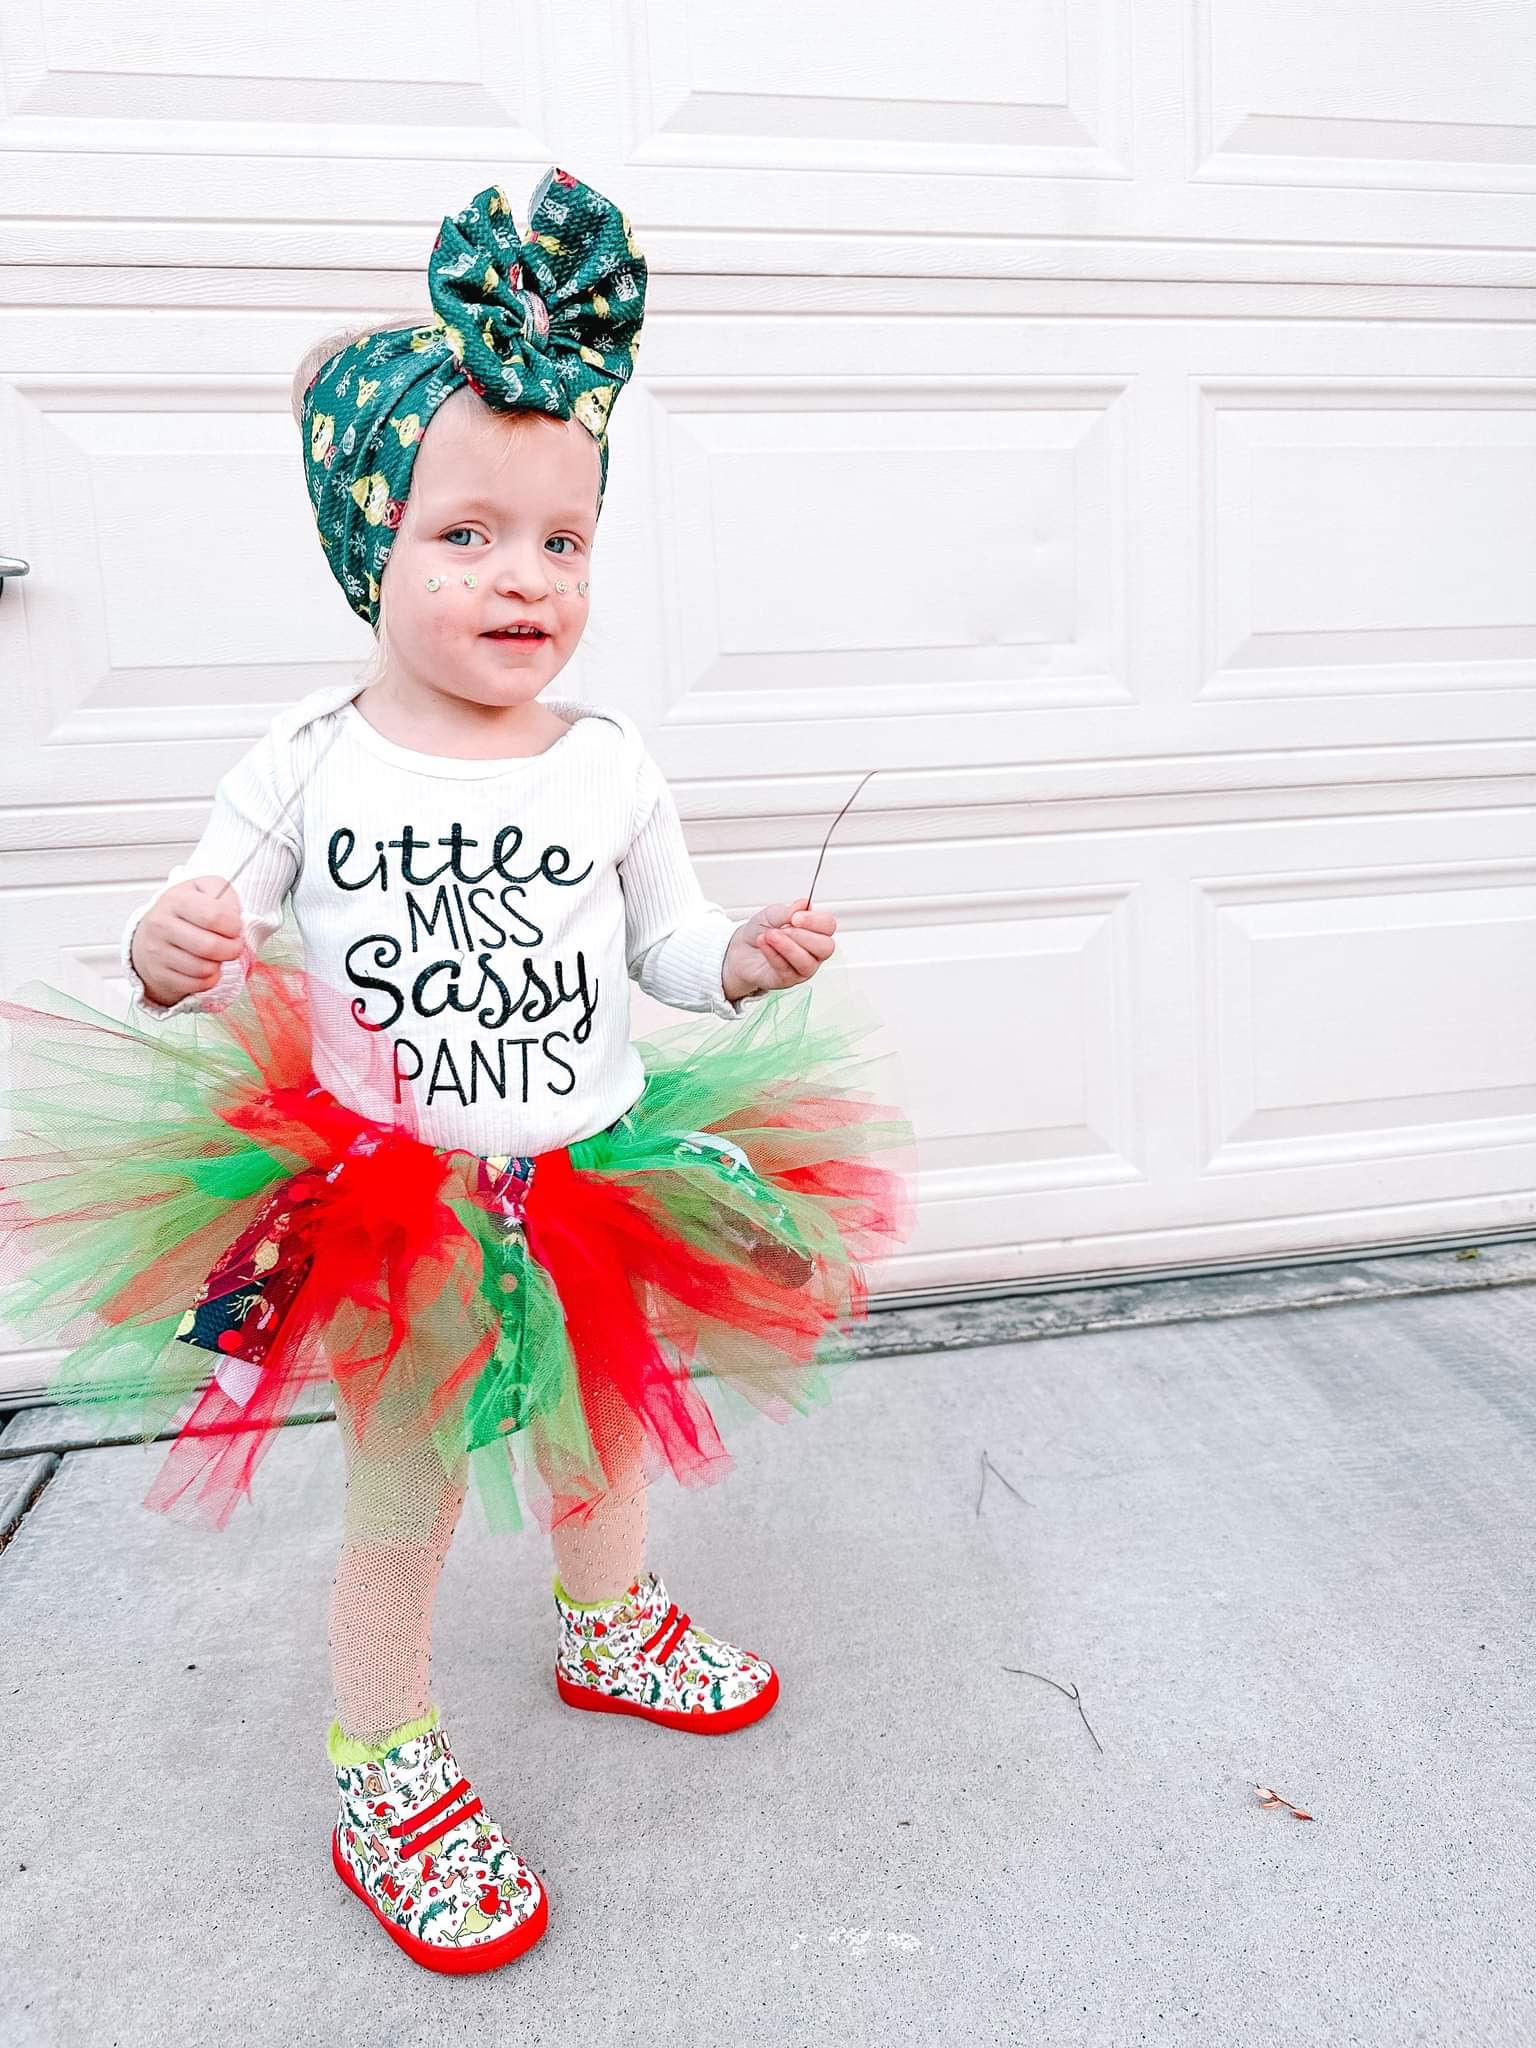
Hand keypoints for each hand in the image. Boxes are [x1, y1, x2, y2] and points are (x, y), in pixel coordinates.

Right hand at [129, 875, 243, 1006]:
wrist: (152, 933)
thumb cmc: (186, 911)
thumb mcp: (205, 889)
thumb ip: (226, 896)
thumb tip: (236, 919)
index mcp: (175, 899)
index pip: (215, 916)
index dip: (234, 925)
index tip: (235, 927)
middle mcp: (161, 925)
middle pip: (210, 946)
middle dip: (232, 949)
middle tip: (233, 945)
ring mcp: (157, 951)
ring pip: (204, 969)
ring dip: (219, 964)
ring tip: (216, 955)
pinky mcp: (159, 974)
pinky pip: (197, 985)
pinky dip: (209, 979)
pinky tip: (205, 967)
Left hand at [722, 898, 836, 1002]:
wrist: (742, 949)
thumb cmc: (761, 931)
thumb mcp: (772, 914)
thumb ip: (789, 911)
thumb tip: (804, 904)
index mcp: (814, 931)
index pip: (828, 926)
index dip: (815, 921)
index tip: (796, 917)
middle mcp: (813, 952)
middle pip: (826, 947)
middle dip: (802, 935)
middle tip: (782, 928)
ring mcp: (802, 968)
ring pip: (807, 962)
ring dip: (787, 946)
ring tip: (770, 936)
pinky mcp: (787, 980)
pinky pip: (786, 969)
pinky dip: (773, 954)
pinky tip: (764, 944)